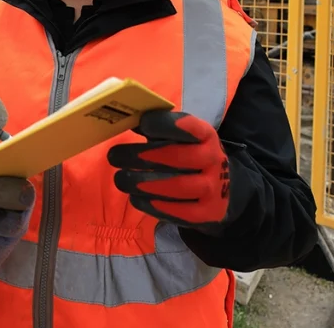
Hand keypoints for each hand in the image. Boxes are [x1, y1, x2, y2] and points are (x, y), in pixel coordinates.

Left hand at [107, 110, 232, 230]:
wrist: (219, 189)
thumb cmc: (188, 156)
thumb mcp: (179, 139)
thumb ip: (156, 129)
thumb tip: (128, 119)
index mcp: (206, 136)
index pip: (190, 127)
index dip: (166, 124)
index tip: (142, 123)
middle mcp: (213, 160)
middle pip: (178, 158)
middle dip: (143, 156)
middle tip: (114, 156)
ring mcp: (213, 188)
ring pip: (177, 186)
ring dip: (143, 183)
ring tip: (120, 179)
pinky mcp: (207, 213)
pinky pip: (179, 211)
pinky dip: (153, 205)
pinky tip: (135, 198)